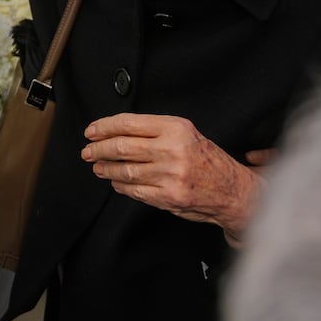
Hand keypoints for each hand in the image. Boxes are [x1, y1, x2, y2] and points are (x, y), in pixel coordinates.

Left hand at [81, 113, 262, 235]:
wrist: (233, 190)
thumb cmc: (207, 159)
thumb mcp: (186, 133)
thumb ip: (155, 130)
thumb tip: (116, 131)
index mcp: (176, 128)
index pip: (128, 123)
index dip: (104, 127)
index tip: (92, 131)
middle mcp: (172, 149)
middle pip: (121, 146)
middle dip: (98, 149)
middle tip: (87, 151)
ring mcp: (169, 175)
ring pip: (124, 170)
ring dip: (105, 168)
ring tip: (97, 166)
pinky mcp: (168, 197)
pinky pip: (133, 190)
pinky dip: (119, 185)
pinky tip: (115, 181)